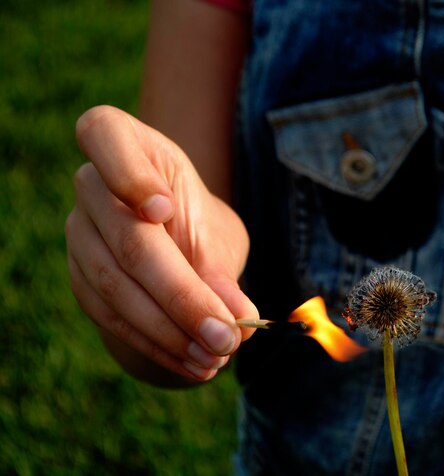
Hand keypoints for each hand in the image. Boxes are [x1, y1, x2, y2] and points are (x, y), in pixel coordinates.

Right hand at [66, 105, 257, 382]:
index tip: (163, 209)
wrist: (175, 242)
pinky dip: (156, 344)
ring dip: (171, 332)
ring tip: (216, 358)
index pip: (105, 136)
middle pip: (128, 240)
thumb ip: (219, 268)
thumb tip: (236, 319)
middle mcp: (91, 188)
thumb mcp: (214, 232)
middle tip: (226, 336)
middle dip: (182, 297)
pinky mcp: (81, 279)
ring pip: (116, 287)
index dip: (129, 174)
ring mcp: (79, 235)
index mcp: (124, 144)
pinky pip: (112, 317)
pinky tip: (192, 364)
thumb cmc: (197, 223)